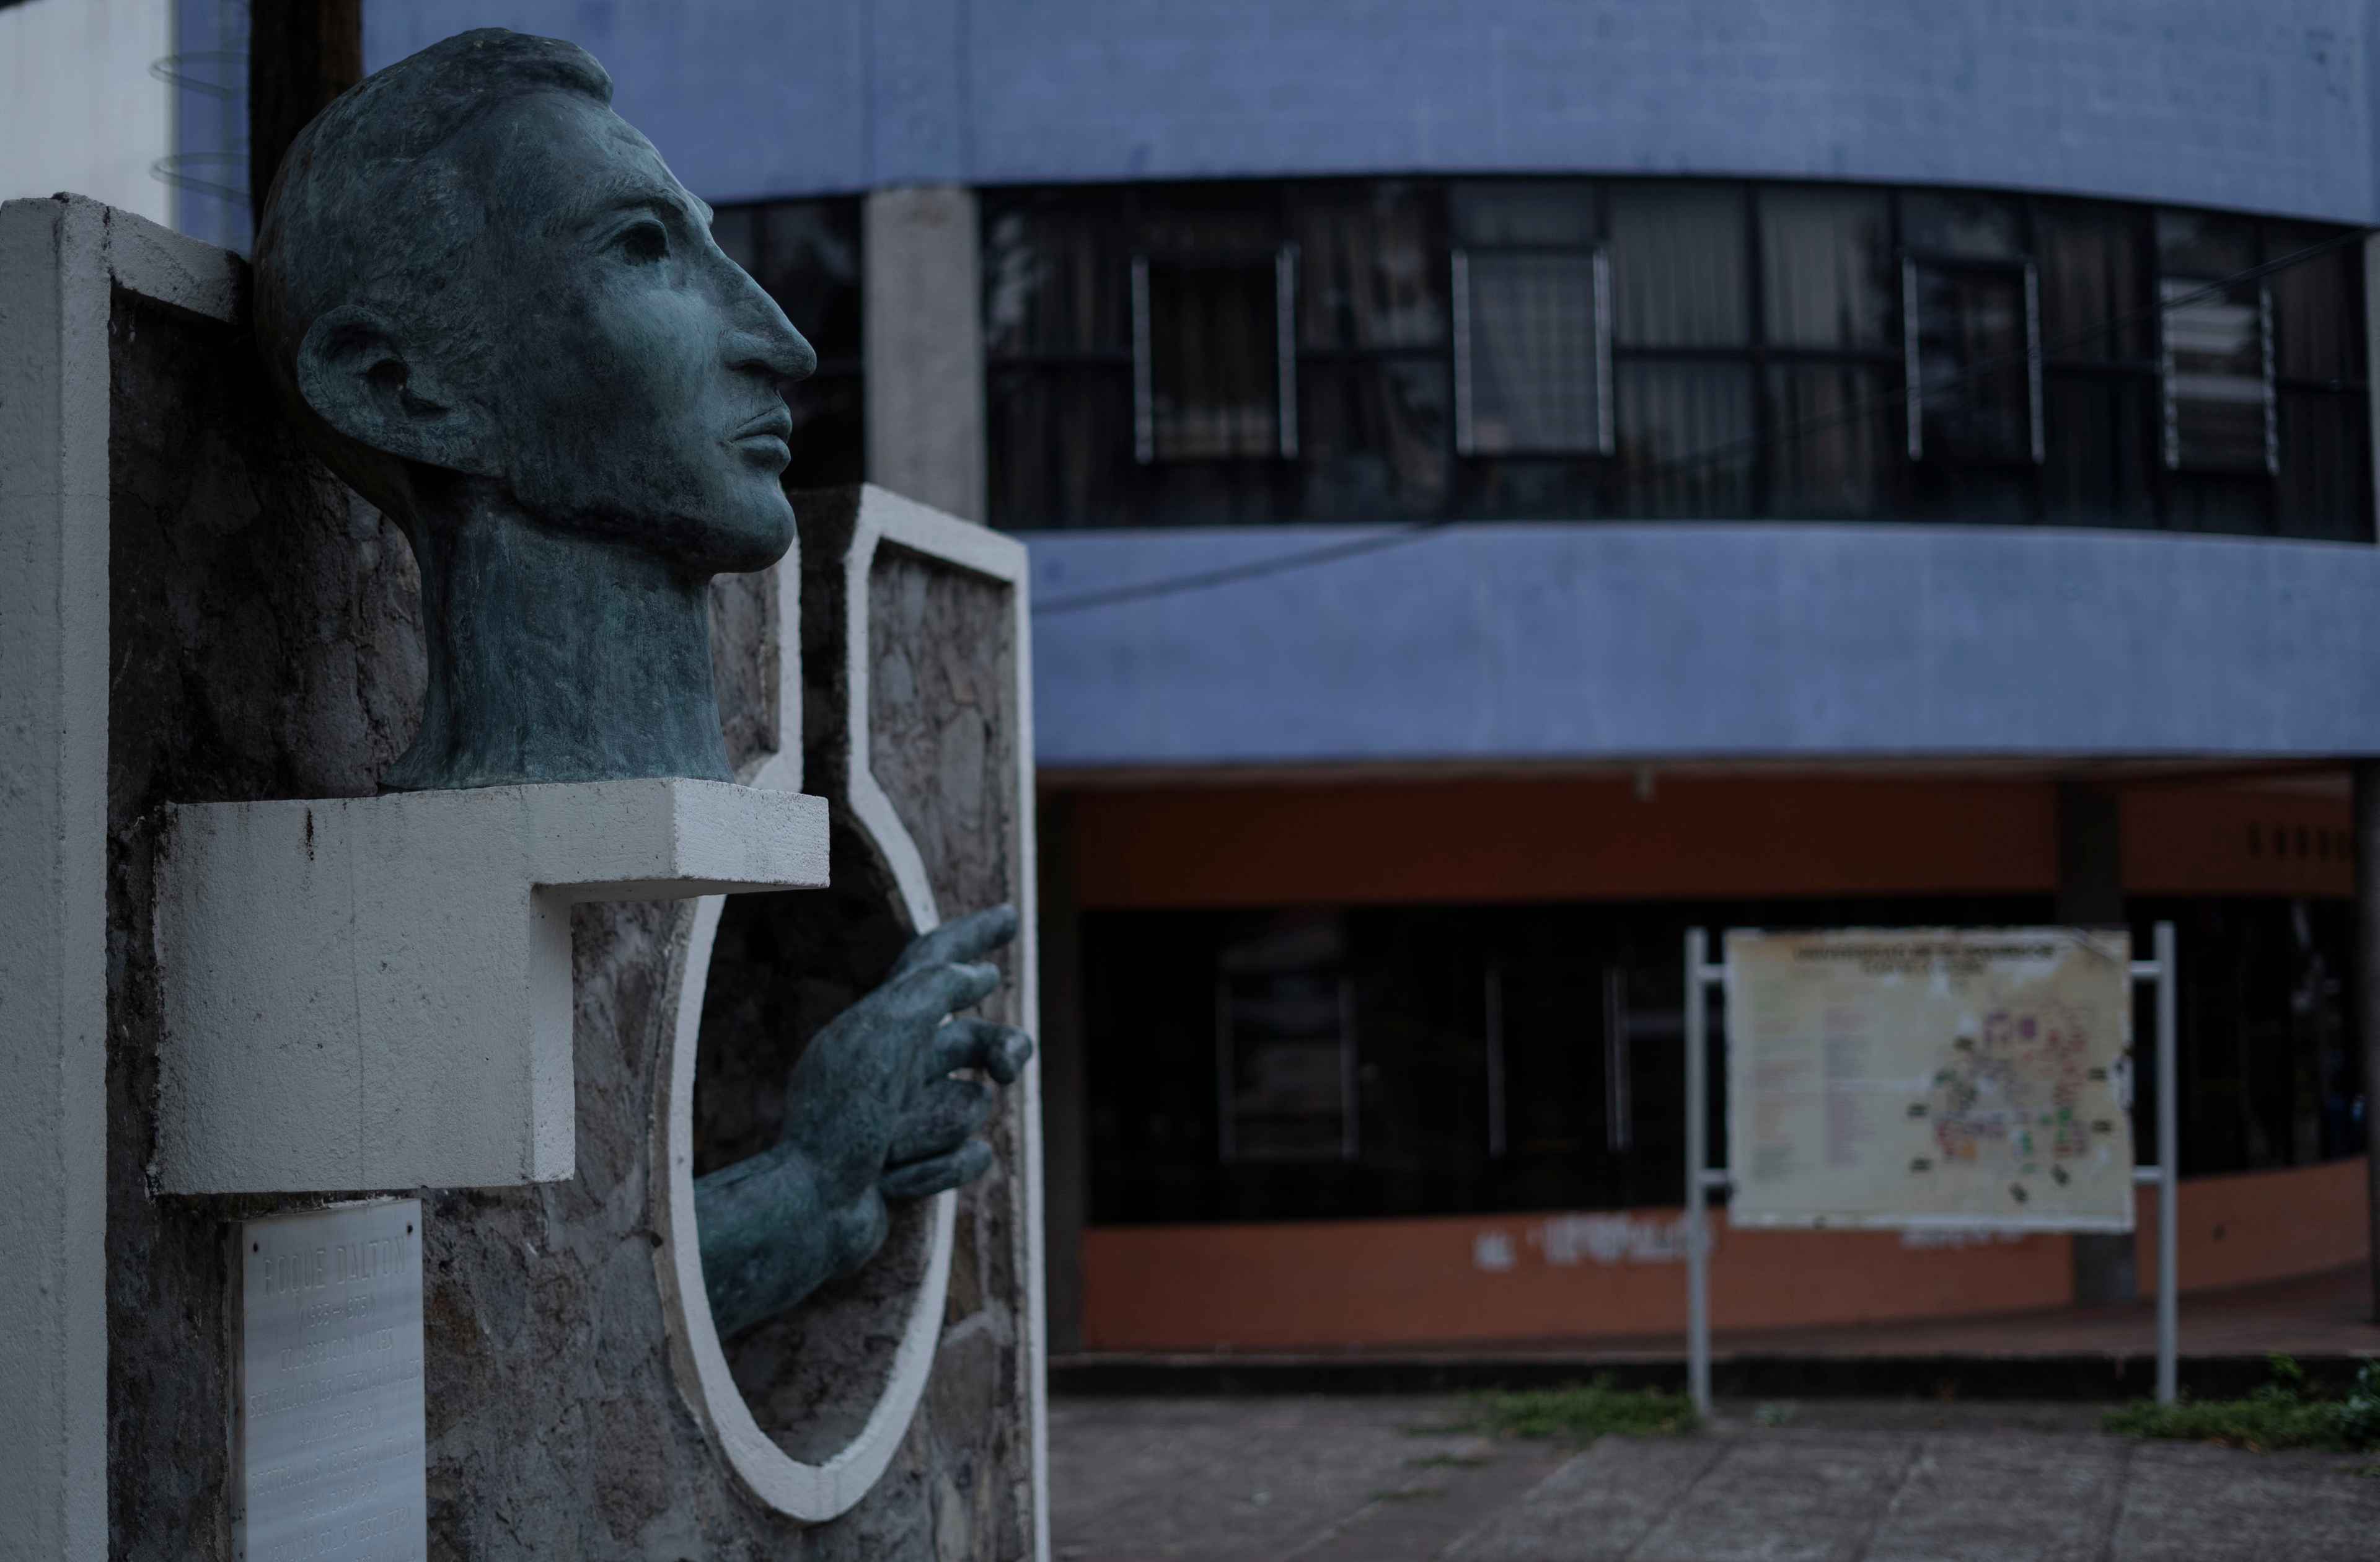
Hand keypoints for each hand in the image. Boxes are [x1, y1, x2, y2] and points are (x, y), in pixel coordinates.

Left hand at [695, 903, 1034, 1337]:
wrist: (804, 1211)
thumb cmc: (835, 1119)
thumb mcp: (880, 1038)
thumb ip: (931, 991)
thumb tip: (976, 974)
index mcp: (880, 1022)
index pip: (933, 961)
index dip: (972, 935)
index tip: (1010, 918)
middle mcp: (897, 1062)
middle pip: (976, 1041)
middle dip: (1001, 1052)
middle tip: (1007, 1068)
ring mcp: (909, 1114)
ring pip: (973, 1107)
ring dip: (935, 1129)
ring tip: (886, 1147)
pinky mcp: (921, 1162)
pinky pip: (971, 1157)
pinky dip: (938, 1170)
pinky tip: (892, 1180)